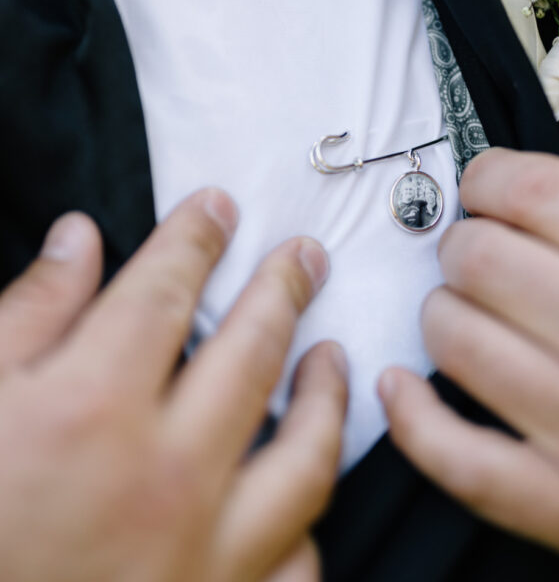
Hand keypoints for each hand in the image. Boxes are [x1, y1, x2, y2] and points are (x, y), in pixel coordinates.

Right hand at [0, 189, 347, 581]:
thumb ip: (28, 315)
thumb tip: (78, 240)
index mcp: (91, 410)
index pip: (166, 292)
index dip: (196, 238)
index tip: (218, 209)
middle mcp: (163, 476)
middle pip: (252, 353)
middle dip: (284, 289)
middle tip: (306, 257)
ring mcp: (202, 555)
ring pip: (306, 456)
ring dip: (327, 396)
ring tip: (332, 358)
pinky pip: (295, 566)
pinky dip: (305, 528)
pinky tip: (303, 499)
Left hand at [379, 44, 558, 581]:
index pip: (523, 188)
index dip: (488, 178)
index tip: (490, 188)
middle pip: (477, 257)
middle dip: (469, 241)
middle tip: (489, 251)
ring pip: (452, 338)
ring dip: (448, 312)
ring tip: (479, 311)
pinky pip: (455, 457)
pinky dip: (413, 417)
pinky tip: (405, 385)